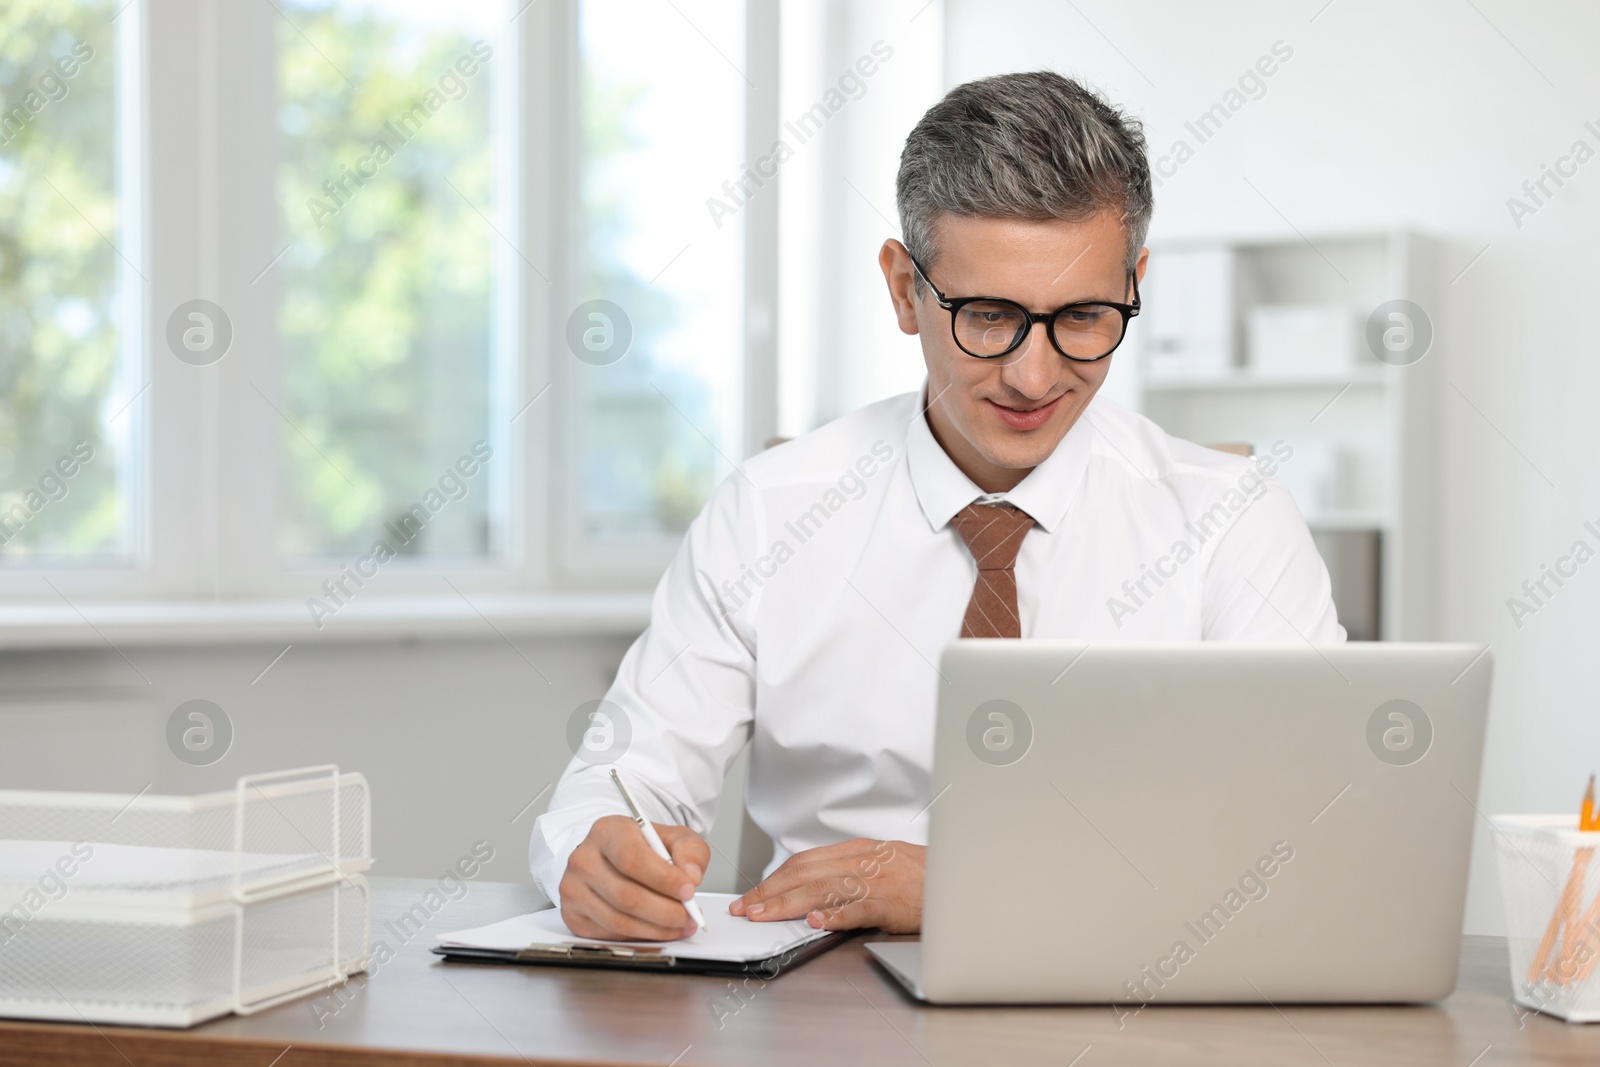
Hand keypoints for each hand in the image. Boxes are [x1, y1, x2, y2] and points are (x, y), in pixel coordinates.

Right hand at [559, 815, 708, 940]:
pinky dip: (640, 936)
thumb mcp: (674, 837)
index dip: (663, 879)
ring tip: (680, 925)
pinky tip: (657, 929)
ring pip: (619, 920)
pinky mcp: (574, 915)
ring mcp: (574, 888)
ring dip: (656, 928)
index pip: (632, 859)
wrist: (614, 857)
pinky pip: (610, 934)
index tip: (688, 890)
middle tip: (689, 915)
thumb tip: (691, 876)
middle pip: (626, 895)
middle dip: (665, 911)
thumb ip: (690, 851)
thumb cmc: (643, 847)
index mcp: (607, 831)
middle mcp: (584, 859)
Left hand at [729, 838, 924, 933]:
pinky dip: (837, 914)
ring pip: (824, 888)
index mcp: (857, 850)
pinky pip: (861, 907)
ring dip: (789, 903)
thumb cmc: (922, 876)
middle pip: (805, 873)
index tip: (752, 897)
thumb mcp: (881, 863)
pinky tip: (818, 922)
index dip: (773, 879)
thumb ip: (847, 870)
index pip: (803, 862)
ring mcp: (877, 881)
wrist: (960, 879)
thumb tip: (812, 887)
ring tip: (764, 916)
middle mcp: (862, 861)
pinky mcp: (893, 902)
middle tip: (746, 910)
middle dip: (770, 892)